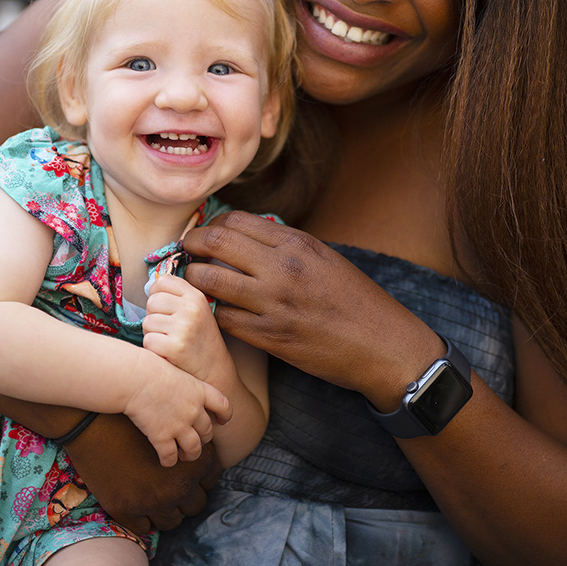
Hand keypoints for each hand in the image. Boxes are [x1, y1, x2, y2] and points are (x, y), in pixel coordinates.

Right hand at [65, 411, 220, 532]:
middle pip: (196, 504)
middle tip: (172, 487)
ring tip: (155, 496)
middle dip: (186, 497)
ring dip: (166, 511)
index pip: (211, 479)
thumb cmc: (135, 419)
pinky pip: (145, 528)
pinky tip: (136, 501)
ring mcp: (153, 502)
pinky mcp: (127, 511)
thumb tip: (200, 460)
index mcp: (194, 463)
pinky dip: (143, 518)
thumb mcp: (172, 426)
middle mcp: (178, 486)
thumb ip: (191, 444)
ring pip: (173, 521)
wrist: (93, 424)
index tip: (190, 474)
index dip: (201, 477)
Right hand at [125, 349, 231, 466]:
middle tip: (195, 440)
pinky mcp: (162, 437)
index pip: (223, 405)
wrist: (133, 376)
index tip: (222, 421)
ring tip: (183, 455)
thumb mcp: (174, 368)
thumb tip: (175, 385)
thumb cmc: (147, 366)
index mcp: (199, 390)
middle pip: (207, 431)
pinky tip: (165, 460)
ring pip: (194, 449)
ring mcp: (179, 425)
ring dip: (190, 455)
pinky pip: (170, 457)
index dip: (225, 415)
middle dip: (203, 439)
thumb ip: (181, 382)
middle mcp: (194, 410)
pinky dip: (169, 461)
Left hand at [143, 274, 227, 380]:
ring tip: (169, 341)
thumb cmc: (199, 339)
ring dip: (152, 334)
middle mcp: (191, 309)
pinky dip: (153, 349)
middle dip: (154, 316)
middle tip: (167, 330)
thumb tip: (148, 286)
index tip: (164, 308)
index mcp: (196, 296)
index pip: (162, 281)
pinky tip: (167, 352)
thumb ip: (176, 297)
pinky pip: (148, 341)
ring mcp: (184, 327)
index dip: (157, 294)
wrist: (214, 371)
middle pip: (152, 301)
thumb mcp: (197, 311)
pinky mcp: (175, 347)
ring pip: (147, 322)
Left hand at [182, 212, 437, 404]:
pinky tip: (216, 312)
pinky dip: (215, 313)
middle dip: (192, 244)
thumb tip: (248, 237)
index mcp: (298, 243)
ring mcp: (274, 303)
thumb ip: (287, 246)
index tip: (207, 234)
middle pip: (216, 242)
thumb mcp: (325, 258)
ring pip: (211, 280)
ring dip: (195, 279)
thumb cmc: (356, 301)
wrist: (382, 344)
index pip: (236, 220)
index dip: (213, 225)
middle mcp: (282, 268)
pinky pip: (224, 319)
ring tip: (194, 281)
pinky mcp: (270, 337)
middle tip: (184, 251)